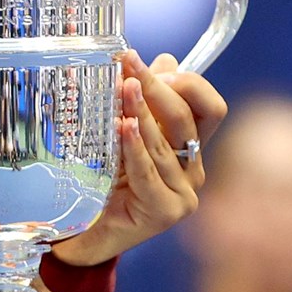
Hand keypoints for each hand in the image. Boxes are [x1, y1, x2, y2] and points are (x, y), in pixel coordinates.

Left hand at [49, 49, 228, 266]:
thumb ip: (146, 103)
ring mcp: (184, 193)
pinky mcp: (166, 211)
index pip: (209, 107)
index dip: (187, 82)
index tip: (147, 64)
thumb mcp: (125, 136)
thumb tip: (166, 58)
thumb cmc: (104, 184)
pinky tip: (123, 127)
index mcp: (190, 148)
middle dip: (157, 87)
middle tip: (129, 66)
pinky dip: (135, 146)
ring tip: (121, 88)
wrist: (81, 234)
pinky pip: (148, 170)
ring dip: (141, 111)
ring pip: (164, 142)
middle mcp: (193, 170)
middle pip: (186, 118)